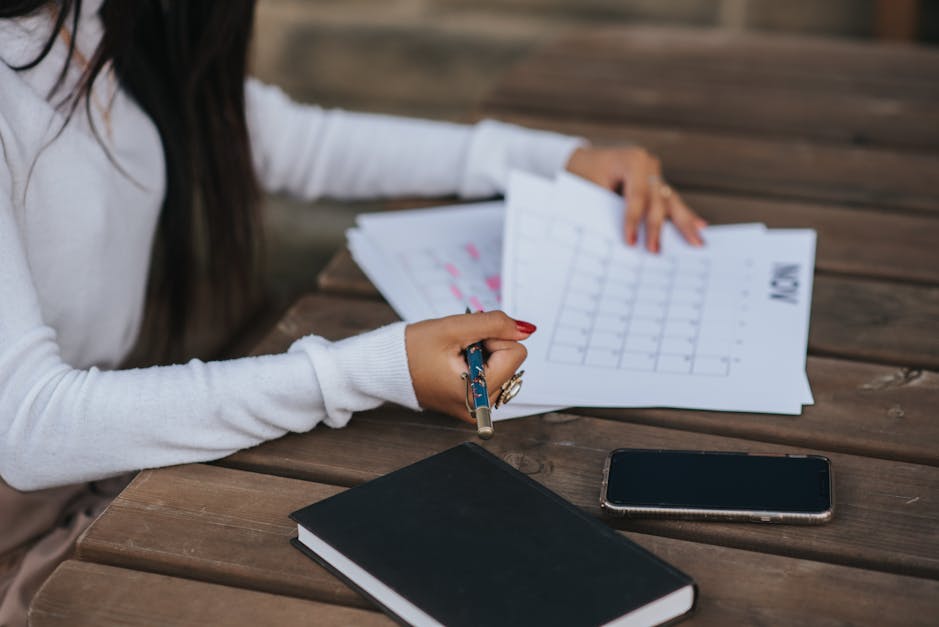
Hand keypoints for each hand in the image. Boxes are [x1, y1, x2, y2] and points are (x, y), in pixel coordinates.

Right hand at [405, 311, 534, 422]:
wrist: (387, 367)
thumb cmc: (412, 349)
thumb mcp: (454, 328)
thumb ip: (494, 324)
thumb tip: (527, 329)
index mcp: (477, 393)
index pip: (516, 353)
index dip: (493, 339)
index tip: (467, 341)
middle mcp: (481, 408)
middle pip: (511, 362)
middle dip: (489, 348)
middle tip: (459, 349)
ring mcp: (477, 410)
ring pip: (504, 369)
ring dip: (484, 356)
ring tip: (455, 357)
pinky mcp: (473, 407)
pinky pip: (493, 378)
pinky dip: (480, 366)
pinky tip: (456, 365)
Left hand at [565, 146, 706, 251]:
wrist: (583, 161)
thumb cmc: (582, 175)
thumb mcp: (589, 188)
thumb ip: (607, 209)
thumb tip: (622, 240)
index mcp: (632, 160)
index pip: (636, 195)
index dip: (633, 220)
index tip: (631, 242)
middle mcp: (649, 165)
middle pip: (657, 200)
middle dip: (656, 228)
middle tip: (655, 251)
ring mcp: (655, 174)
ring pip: (671, 202)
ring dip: (684, 224)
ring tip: (697, 242)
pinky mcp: (657, 185)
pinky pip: (671, 203)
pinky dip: (684, 216)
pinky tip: (700, 227)